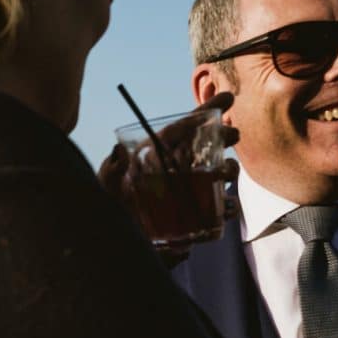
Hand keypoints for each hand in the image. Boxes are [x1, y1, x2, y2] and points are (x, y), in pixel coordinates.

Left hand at [98, 92, 240, 253]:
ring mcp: (192, 190)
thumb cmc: (111, 204)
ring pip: (221, 174)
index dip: (207, 111)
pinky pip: (221, 210)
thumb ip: (111, 169)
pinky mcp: (199, 216)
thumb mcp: (106, 184)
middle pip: (210, 146)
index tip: (228, 98)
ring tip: (224, 173)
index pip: (186, 128)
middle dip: (224, 137)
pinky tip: (227, 208)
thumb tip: (119, 151)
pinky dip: (228, 209)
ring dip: (229, 170)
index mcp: (161, 152)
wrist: (116, 238)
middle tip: (231, 135)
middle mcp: (181, 167)